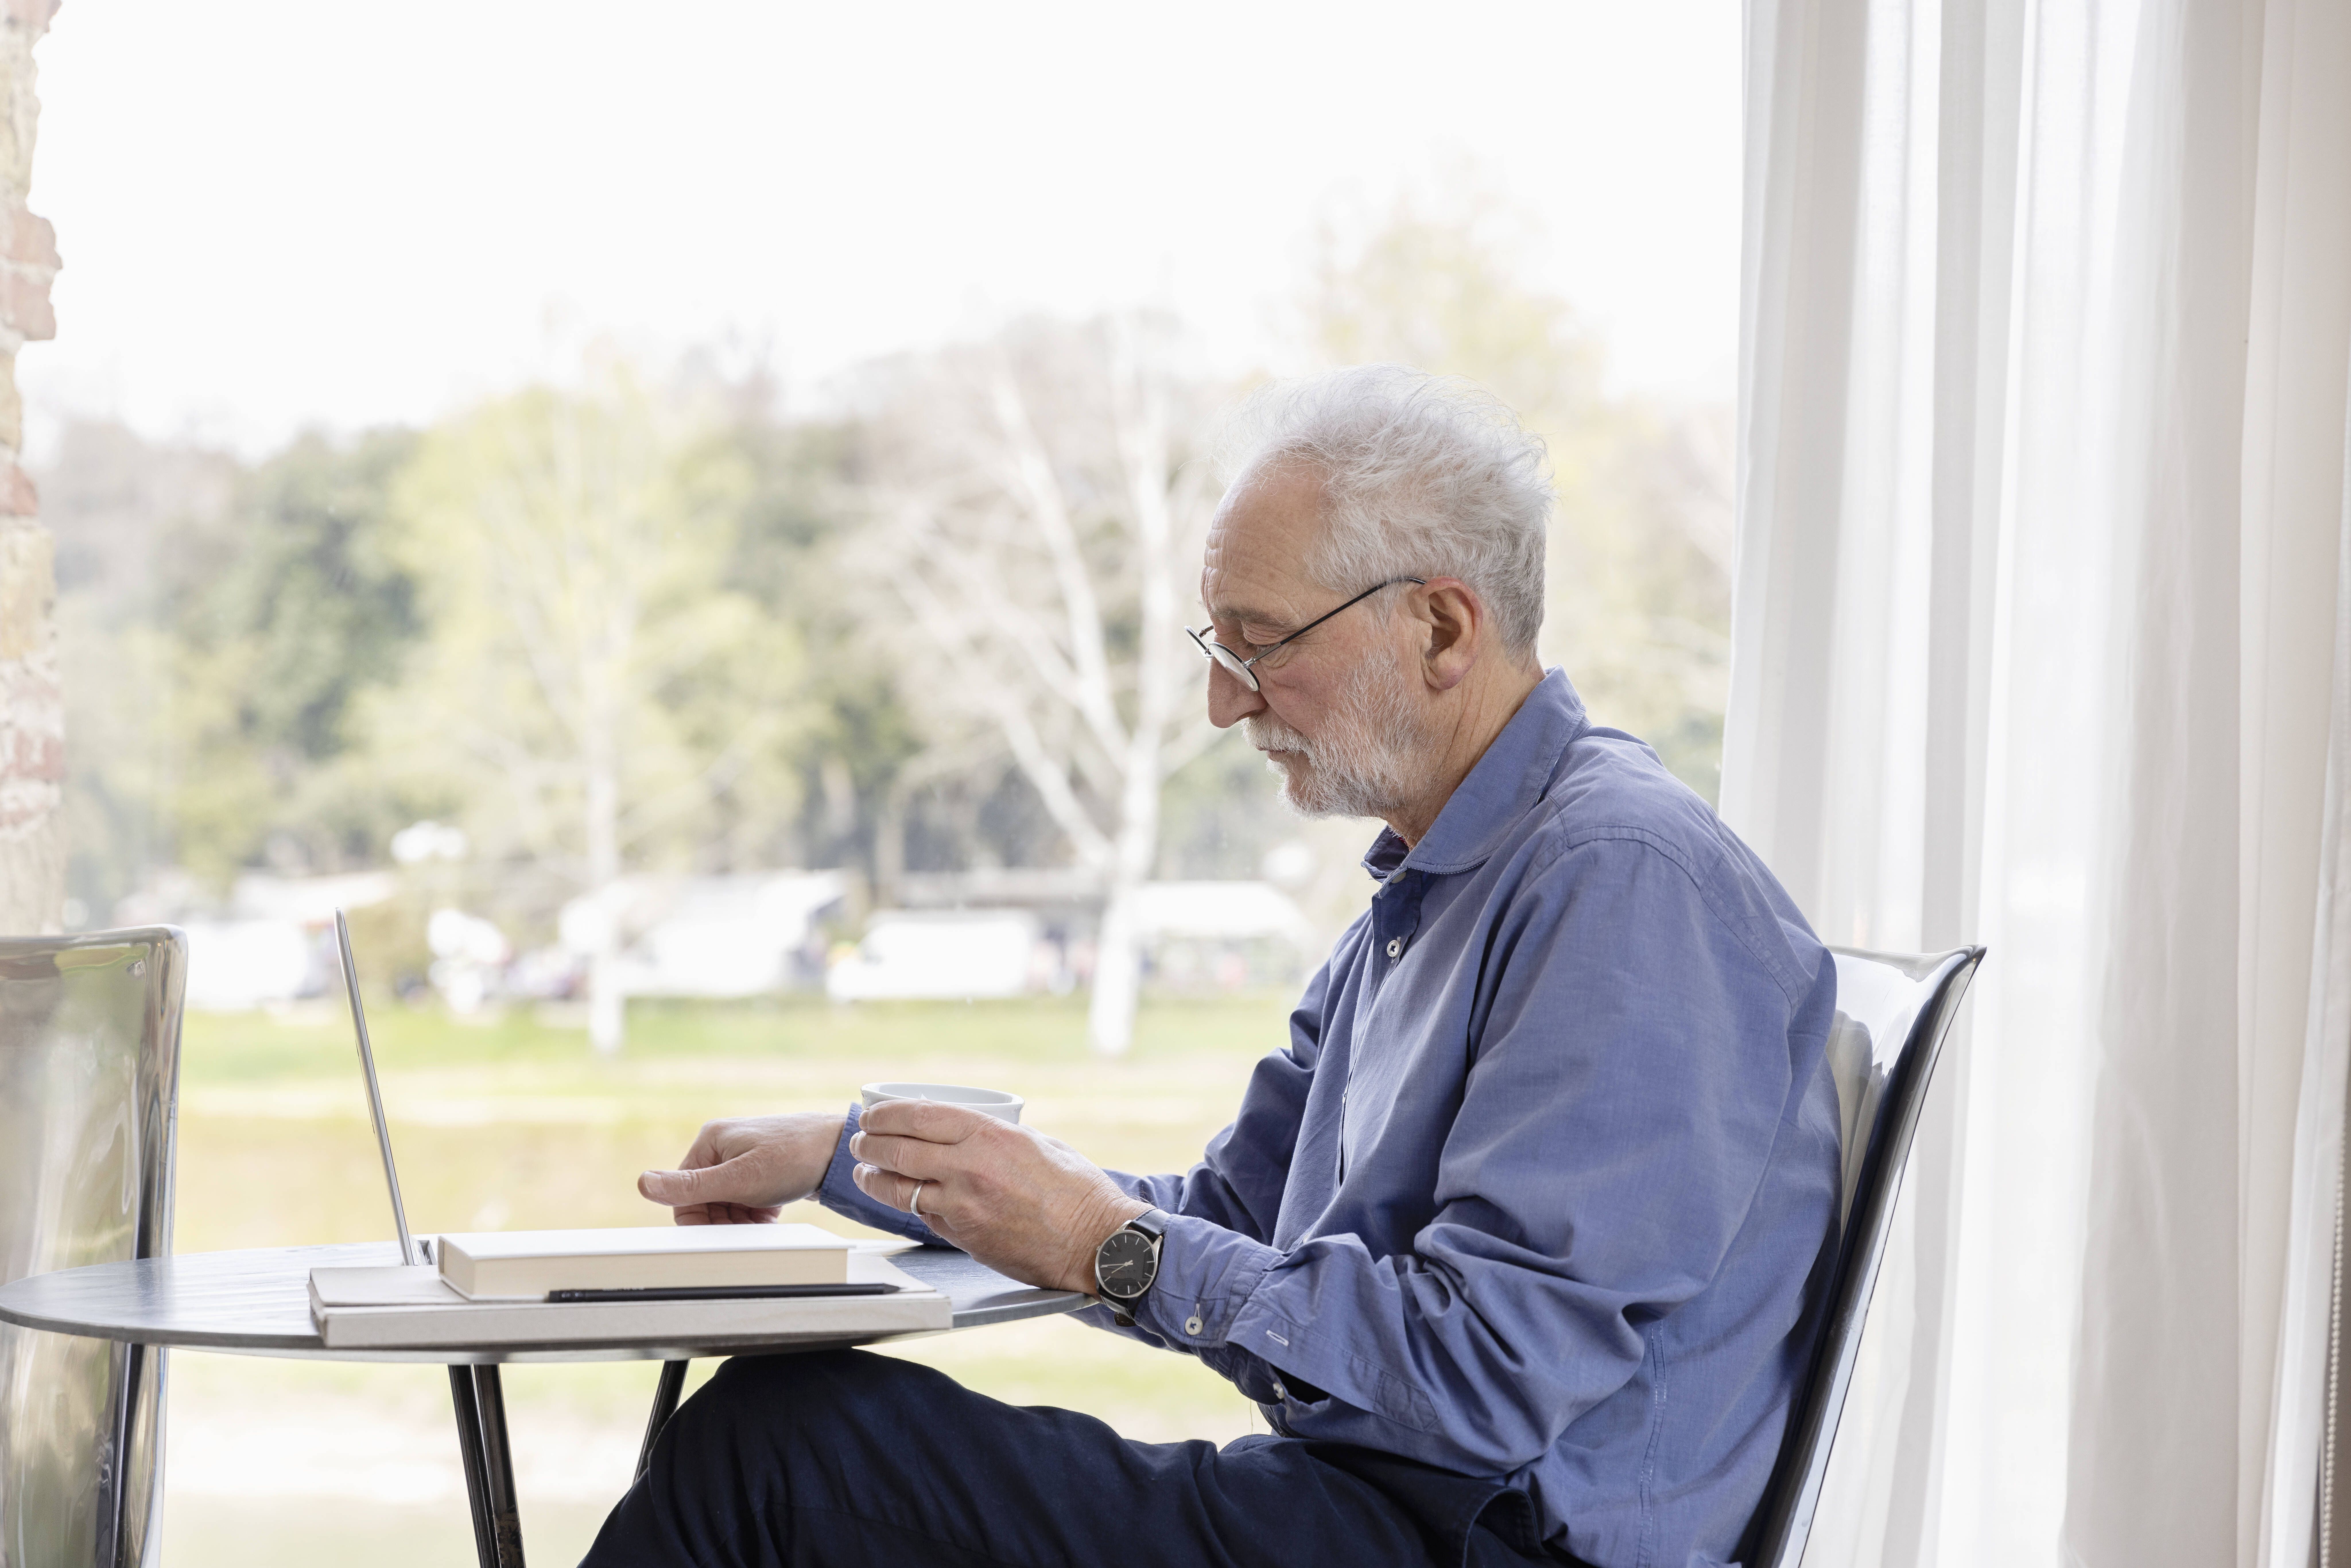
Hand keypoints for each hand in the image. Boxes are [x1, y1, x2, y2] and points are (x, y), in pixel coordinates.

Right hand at [638, 1111, 846, 1224]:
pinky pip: (747, 1200)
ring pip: (727, 1202)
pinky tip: (770, 1214)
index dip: (697, 1219)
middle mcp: (724, 1146)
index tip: (718, 1234)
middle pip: (705, 1199)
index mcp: (710, 1142)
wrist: (840, 1151)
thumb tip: (643, 1183)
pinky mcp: (762, 1169)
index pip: (683, 1192)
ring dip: (740, 1219)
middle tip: (746, 1228)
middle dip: (723, 1219)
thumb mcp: (739, 1178)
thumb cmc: (793, 1157)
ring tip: (762, 1220)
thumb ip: (692, 1186)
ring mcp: (744, 1157)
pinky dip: (756, 1213)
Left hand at [850, 1101, 1148, 1294]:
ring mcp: (964, 1207)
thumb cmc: (1076, 1190)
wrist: (1095, 1242)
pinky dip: (910, 1204)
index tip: (872, 1114)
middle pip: (899, 1151)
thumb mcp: (1037, 1143)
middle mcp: (970, 1169)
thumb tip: (965, 1132)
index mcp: (990, 1136)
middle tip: (860, 1141)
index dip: (887, 1114)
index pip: (920, 1117)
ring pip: (900, 1189)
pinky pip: (925, 1216)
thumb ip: (996, 1137)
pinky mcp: (964, 1238)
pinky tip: (903, 1198)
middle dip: (870, 1144)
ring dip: (874, 1178)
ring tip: (863, 1171)